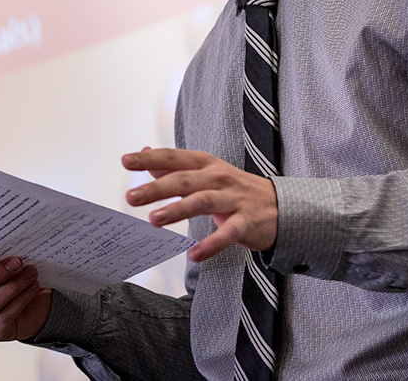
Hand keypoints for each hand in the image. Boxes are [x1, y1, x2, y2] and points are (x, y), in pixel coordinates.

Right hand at [0, 251, 51, 341]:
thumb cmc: (15, 277)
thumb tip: (11, 244)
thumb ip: (1, 254)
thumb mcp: (6, 262)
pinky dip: (20, 300)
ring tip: (30, 274)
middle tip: (17, 262)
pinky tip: (32, 288)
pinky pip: (2, 318)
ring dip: (11, 287)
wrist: (34, 304)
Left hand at [123, 147, 278, 261]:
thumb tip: (146, 152)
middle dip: (156, 188)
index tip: (126, 161)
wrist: (282, 207)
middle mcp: (218, 178)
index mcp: (206, 165)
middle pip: (183, 181)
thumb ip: (175, 167)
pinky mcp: (246, 223)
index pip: (173, 158)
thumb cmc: (236, 189)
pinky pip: (227, 234)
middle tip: (131, 197)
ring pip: (202, 202)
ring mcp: (233, 199)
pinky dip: (210, 244)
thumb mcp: (206, 173)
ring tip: (154, 219)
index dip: (149, 159)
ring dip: (177, 210)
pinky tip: (194, 254)